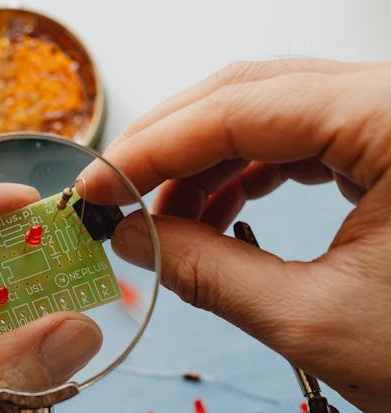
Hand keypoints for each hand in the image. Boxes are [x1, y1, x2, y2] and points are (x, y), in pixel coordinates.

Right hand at [81, 59, 390, 412]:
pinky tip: (216, 211)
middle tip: (116, 195)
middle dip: (175, 147)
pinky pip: (312, 139)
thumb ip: (207, 271)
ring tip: (163, 220)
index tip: (99, 187)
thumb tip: (135, 238)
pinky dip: (254, 172)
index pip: (242, 108)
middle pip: (256, 93)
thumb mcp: (313, 319)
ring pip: (280, 112)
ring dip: (211, 162)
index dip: (155, 148)